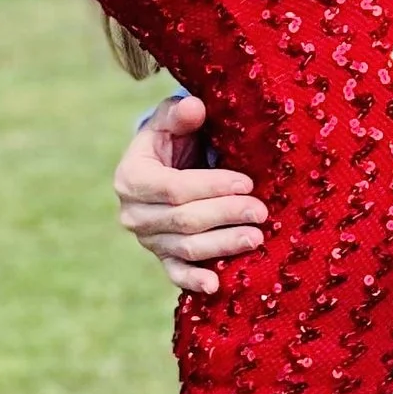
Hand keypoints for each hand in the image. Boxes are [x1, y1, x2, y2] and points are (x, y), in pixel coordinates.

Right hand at [114, 93, 267, 293]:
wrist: (165, 167)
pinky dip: (194, 281)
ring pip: (187, 247)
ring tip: (256, 237)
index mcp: (131, 178)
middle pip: (184, 220)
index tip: (246, 183)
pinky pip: (176, 273)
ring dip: (223, 245)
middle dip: (226, 215)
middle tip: (261, 212)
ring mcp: (147, 240)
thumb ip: (180, 113)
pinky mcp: (161, 257)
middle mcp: (134, 213)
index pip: (175, 188)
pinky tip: (216, 285)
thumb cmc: (173, 138)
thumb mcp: (171, 120)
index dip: (212, 187)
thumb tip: (195, 108)